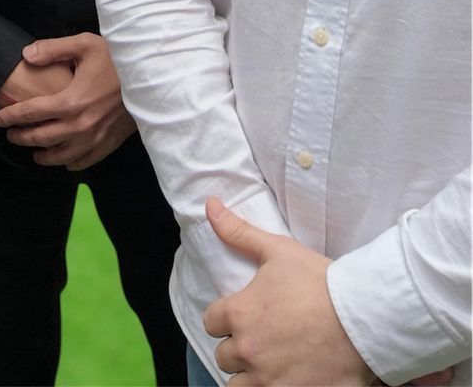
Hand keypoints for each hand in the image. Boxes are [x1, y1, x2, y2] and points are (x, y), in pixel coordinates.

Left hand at [0, 33, 136, 169]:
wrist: (152, 78)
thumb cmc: (117, 59)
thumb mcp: (85, 44)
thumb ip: (53, 49)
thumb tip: (27, 55)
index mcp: (70, 101)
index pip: (30, 113)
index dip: (10, 116)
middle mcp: (79, 125)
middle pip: (40, 137)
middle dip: (20, 137)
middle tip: (10, 134)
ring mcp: (94, 139)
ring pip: (59, 156)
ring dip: (41, 155)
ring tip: (33, 151)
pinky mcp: (107, 145)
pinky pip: (83, 162)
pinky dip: (69, 163)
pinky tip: (63, 160)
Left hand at [202, 199, 453, 386]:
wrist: (364, 319)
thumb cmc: (321, 282)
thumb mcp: (278, 251)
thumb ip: (239, 232)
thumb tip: (210, 206)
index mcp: (239, 313)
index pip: (211, 321)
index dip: (226, 316)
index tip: (245, 313)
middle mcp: (247, 350)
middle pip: (224, 356)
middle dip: (238, 346)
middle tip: (262, 337)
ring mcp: (266, 379)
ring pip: (237, 385)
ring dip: (249, 374)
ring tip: (270, 361)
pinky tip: (284, 376)